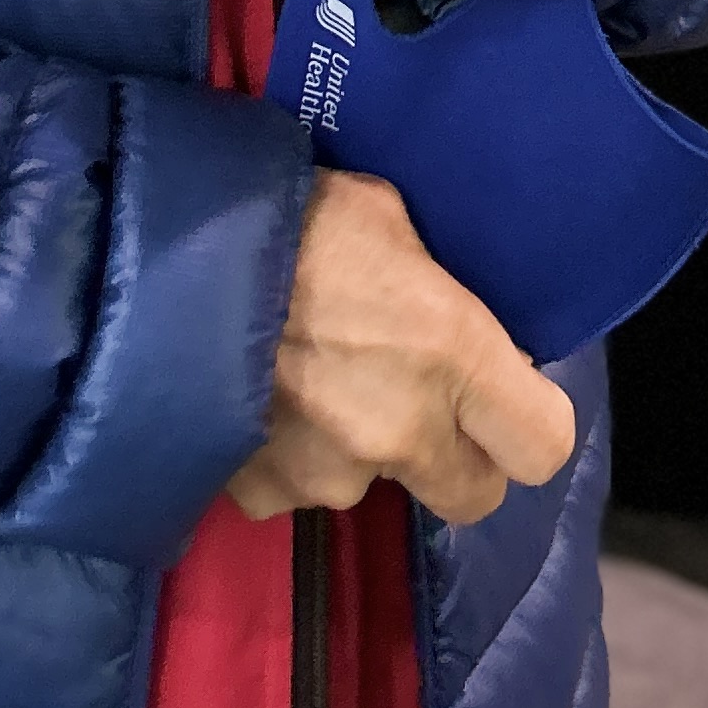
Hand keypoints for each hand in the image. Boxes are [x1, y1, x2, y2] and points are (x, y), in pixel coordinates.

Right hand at [230, 170, 577, 523]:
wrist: (164, 259)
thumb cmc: (289, 211)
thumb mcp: (384, 212)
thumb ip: (433, 277)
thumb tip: (453, 311)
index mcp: (453, 354)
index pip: (543, 446)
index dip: (532, 421)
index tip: (509, 389)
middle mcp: (405, 432)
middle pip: (475, 494)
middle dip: (461, 454)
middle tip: (422, 395)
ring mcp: (332, 475)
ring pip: (377, 485)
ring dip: (361, 444)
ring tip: (310, 370)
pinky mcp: (266, 496)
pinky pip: (298, 486)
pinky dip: (290, 451)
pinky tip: (261, 390)